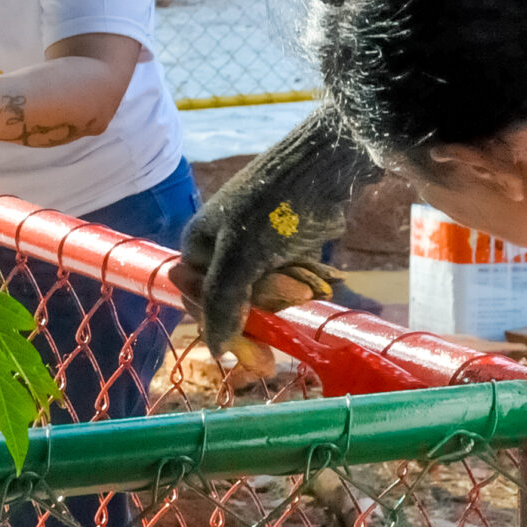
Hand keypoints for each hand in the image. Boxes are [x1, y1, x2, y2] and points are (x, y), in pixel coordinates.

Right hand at [173, 108, 383, 345]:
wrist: (328, 167)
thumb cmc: (276, 209)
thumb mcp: (241, 258)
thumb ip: (222, 304)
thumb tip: (215, 350)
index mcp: (198, 245)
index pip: (202, 305)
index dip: (231, 332)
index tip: (260, 359)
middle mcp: (222, 247)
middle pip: (238, 302)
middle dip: (270, 303)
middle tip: (298, 296)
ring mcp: (256, 246)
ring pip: (269, 294)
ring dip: (293, 290)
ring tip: (312, 277)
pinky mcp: (285, 245)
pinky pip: (290, 278)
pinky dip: (307, 278)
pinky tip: (324, 274)